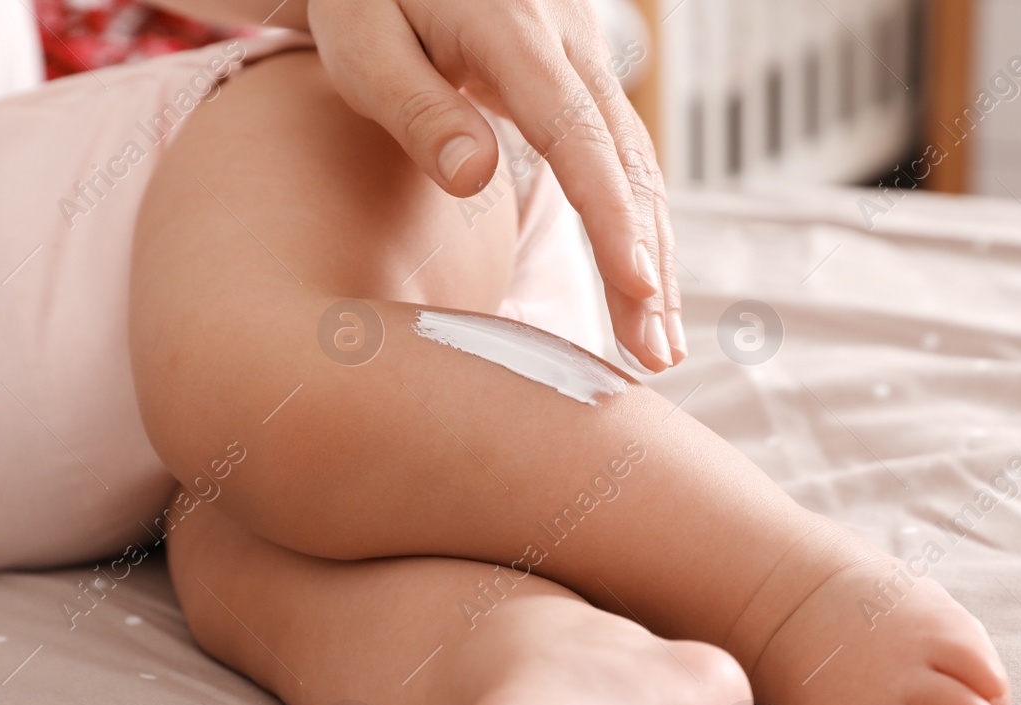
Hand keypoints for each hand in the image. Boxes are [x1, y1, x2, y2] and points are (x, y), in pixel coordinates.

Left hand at [305, 0, 684, 370]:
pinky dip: (639, 226)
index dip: (610, 213)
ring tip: (658, 347)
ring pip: (639, 165)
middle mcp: (570, 38)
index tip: (634, 285)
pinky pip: (625, 158)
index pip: (576, 133)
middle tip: (655, 356)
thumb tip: (474, 175)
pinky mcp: (585, 76)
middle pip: (626, 161)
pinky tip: (644, 287)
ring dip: (654, 256)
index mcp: (514, 28)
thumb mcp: (362, 41)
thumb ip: (416, 107)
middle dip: (647, 262)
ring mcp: (587, 55)